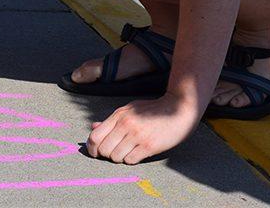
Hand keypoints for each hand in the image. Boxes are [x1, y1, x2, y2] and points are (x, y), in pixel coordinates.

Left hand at [86, 92, 201, 163]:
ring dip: (119, 157)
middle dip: (106, 154)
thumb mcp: (128, 110)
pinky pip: (130, 160)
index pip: (95, 136)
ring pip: (115, 157)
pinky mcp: (149, 146)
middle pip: (103, 149)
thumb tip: (93, 127)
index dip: (91, 148)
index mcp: (118, 115)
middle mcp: (125, 125)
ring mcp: (137, 135)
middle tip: (114, 152)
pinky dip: (130, 159)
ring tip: (127, 151)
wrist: (178, 109)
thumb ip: (111, 120)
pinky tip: (137, 153)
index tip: (95, 153)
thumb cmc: (152, 110)